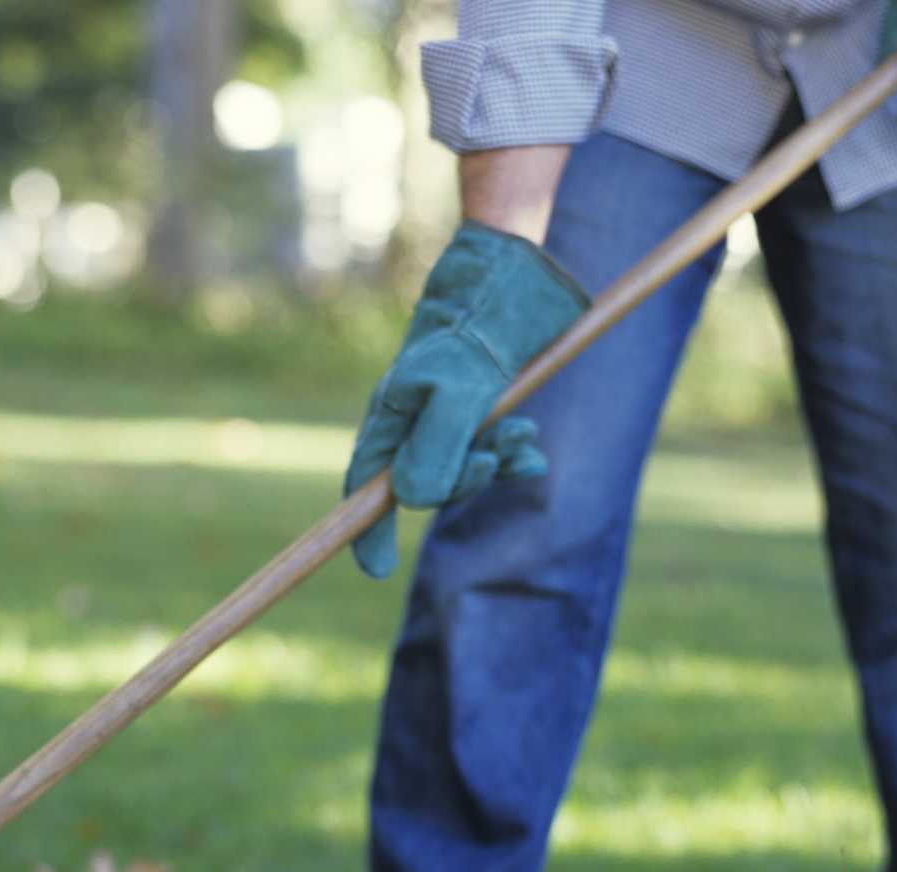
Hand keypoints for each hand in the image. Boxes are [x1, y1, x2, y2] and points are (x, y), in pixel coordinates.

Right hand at [344, 221, 589, 578]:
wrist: (511, 277)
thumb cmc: (476, 328)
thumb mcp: (457, 391)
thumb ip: (436, 449)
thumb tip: (412, 502)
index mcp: (390, 418)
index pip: (365, 489)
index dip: (366, 532)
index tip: (376, 570)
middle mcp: (411, 423)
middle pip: (424, 486)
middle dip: (464, 483)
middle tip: (494, 459)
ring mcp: (443, 417)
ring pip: (462, 470)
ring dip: (496, 465)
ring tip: (525, 440)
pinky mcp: (476, 408)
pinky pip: (489, 451)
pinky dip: (511, 455)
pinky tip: (530, 446)